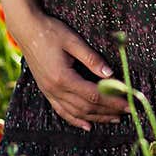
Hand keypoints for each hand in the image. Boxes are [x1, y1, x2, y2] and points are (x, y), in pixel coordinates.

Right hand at [13, 10, 130, 131]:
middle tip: (127, 112)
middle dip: (109, 111)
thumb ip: (92, 59)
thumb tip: (110, 74)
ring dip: (96, 118)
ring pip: (75, 112)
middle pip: (87, 107)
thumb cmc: (50, 31)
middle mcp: (55, 89)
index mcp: (63, 78)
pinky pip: (61, 111)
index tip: (129, 103)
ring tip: (114, 119)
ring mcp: (49, 92)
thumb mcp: (73, 41)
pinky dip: (75, 120)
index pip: (94, 95)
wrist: (26, 29)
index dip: (113, 101)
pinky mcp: (46, 90)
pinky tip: (87, 125)